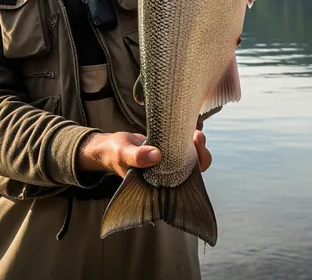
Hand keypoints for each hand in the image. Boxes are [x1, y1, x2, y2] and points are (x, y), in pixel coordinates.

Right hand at [77, 130, 212, 176]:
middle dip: (201, 154)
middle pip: (194, 170)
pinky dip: (188, 137)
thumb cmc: (115, 154)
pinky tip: (189, 127)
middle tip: (197, 137)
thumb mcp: (123, 154)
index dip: (195, 170)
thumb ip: (137, 157)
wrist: (110, 146)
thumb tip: (156, 155)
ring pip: (191, 157)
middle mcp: (167, 175)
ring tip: (195, 132)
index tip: (195, 153)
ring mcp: (169, 162)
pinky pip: (183, 146)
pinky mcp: (168, 149)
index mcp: (160, 184)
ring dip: (197, 145)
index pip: (186, 184)